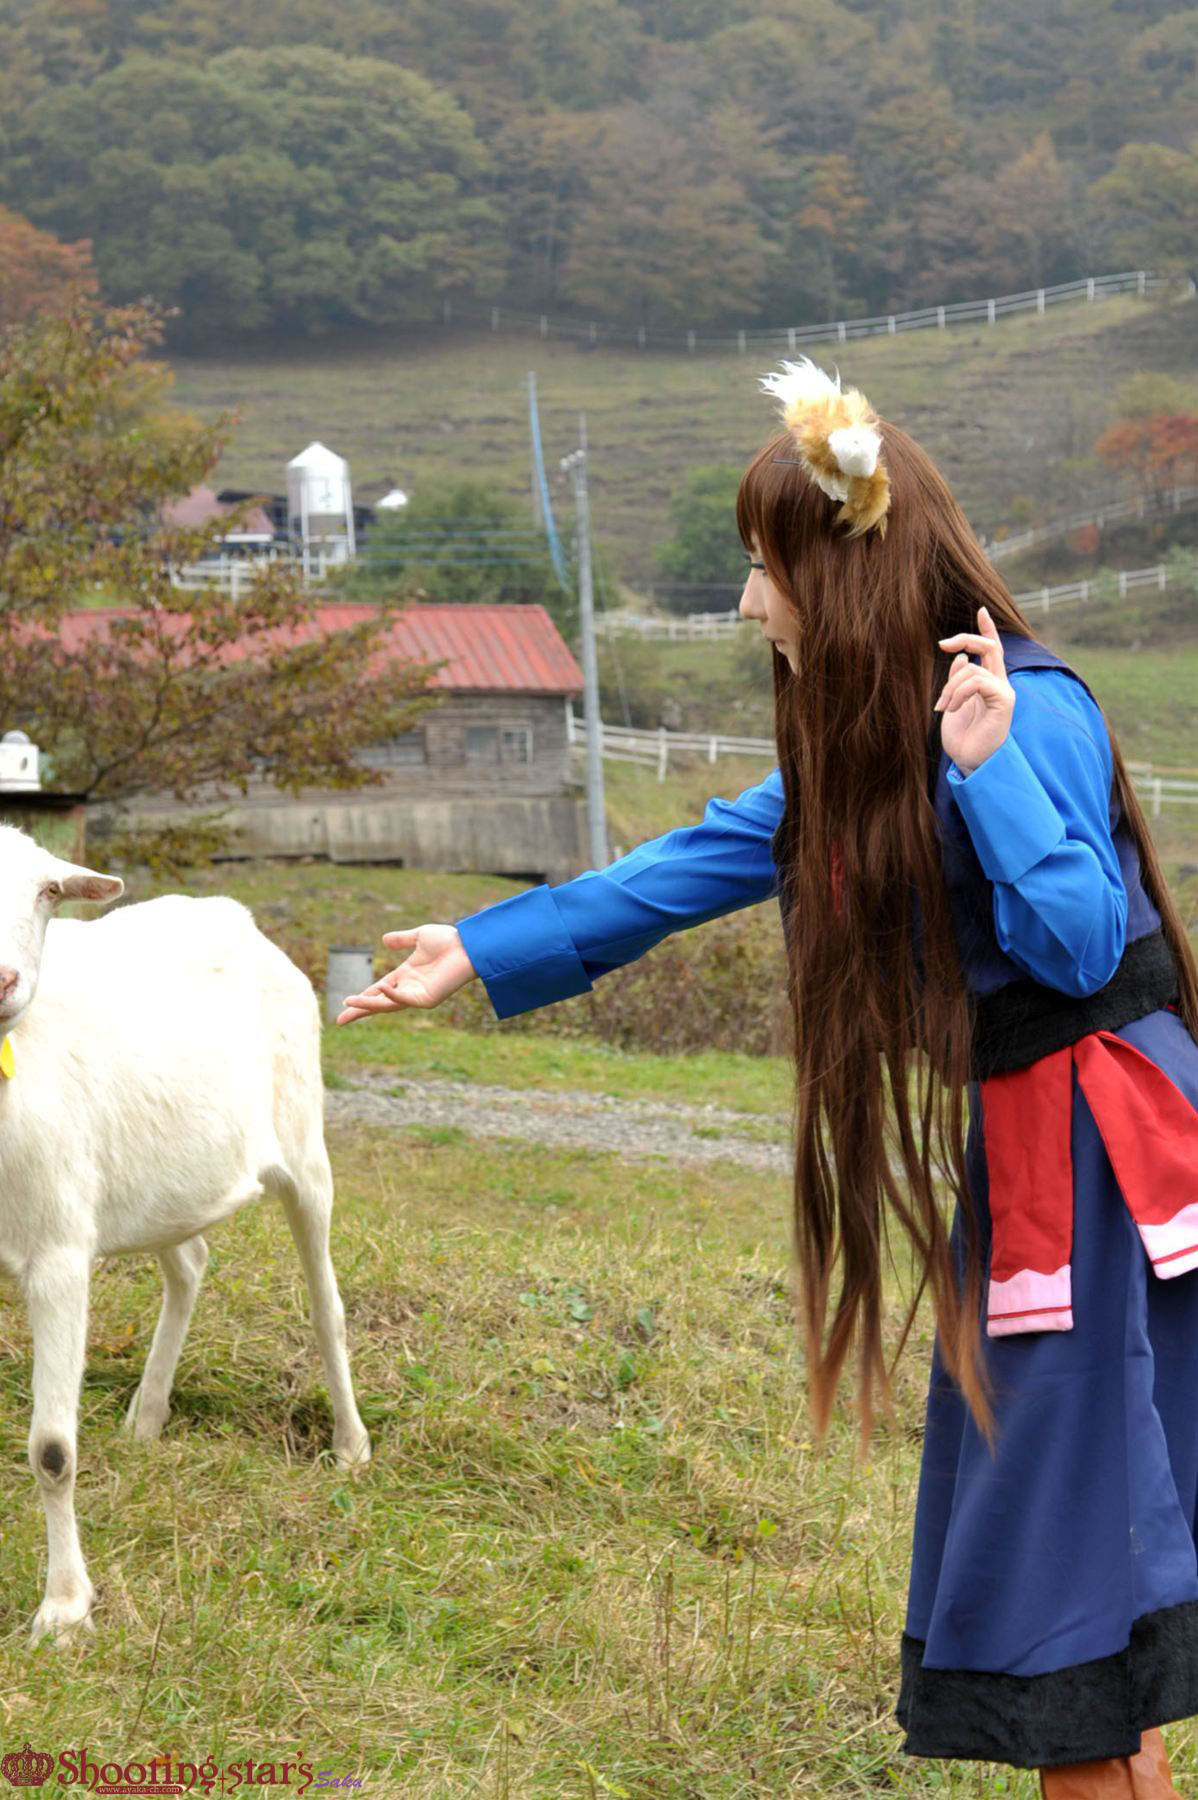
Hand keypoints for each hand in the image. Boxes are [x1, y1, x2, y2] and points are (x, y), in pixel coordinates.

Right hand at [335, 924, 476, 1023]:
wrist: (469, 944)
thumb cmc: (449, 940)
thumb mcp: (420, 936)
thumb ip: (402, 940)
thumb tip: (384, 940)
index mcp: (406, 975)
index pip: (379, 989)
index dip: (363, 995)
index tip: (346, 1001)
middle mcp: (410, 988)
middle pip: (379, 1003)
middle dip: (360, 1011)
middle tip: (340, 1021)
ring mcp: (418, 995)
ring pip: (387, 1005)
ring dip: (368, 1004)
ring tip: (349, 1003)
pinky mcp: (428, 999)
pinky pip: (404, 999)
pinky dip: (391, 995)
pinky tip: (381, 989)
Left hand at [934, 606, 1014, 775]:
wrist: (972, 763)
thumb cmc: (963, 738)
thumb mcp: (954, 704)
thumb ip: (959, 680)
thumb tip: (963, 658)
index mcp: (988, 683)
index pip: (992, 650)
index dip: (987, 629)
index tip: (981, 609)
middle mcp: (1000, 684)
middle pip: (990, 647)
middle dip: (967, 638)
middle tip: (943, 644)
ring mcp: (1004, 692)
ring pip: (973, 669)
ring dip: (950, 686)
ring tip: (942, 707)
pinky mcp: (1004, 701)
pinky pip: (978, 682)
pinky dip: (959, 692)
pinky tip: (950, 709)